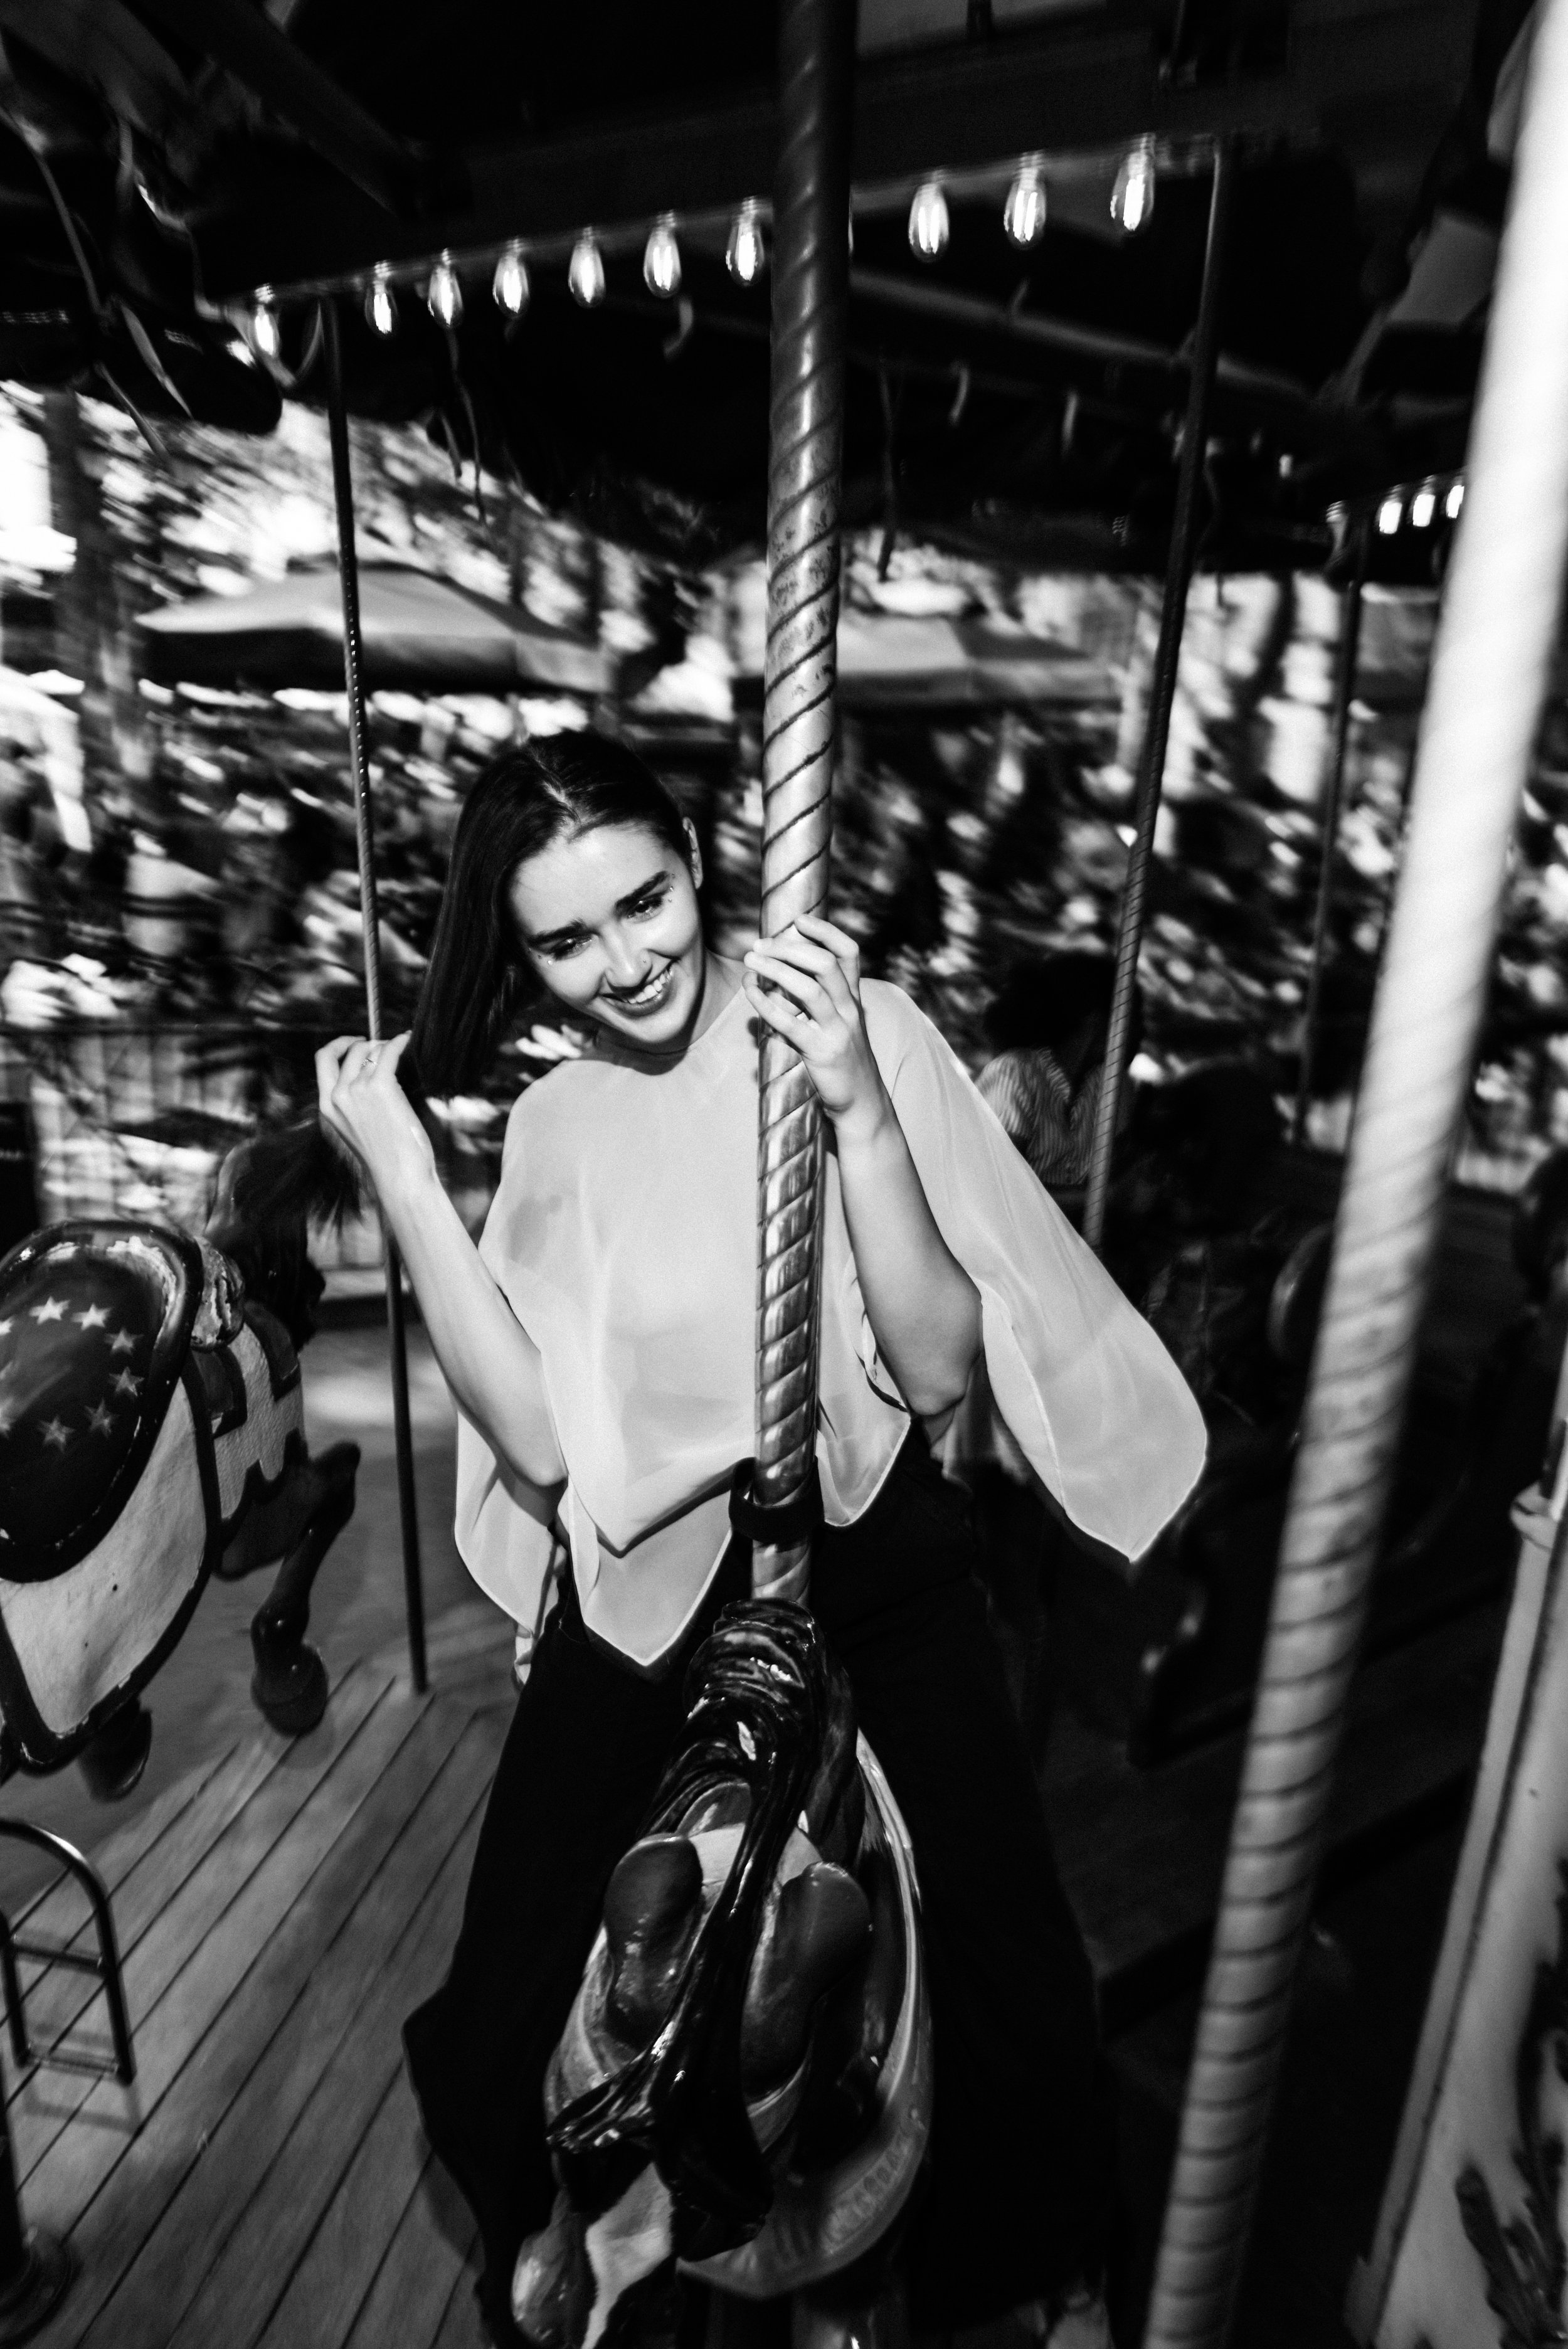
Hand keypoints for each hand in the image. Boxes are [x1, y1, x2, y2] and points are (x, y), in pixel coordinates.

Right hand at [315, 1033, 434, 1204]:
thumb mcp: (355, 1127)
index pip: (323, 1060)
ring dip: (386, 1046)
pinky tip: (407, 1038)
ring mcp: (358, 1089)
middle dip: (367, 1043)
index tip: (354, 1041)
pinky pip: (389, 1053)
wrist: (398, 1175)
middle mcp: (338, 1095)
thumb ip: (354, 1103)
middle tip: (383, 1046)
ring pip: (371, 1051)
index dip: (338, 1044)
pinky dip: (399, 1042)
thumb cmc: (384, 1157)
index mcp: (327, 1106)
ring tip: (399, 1049)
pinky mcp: (382, 1086)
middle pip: (349, 1051)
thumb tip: (370, 1073)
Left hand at [742, 915, 888, 1135]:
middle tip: (759, 944)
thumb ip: (821, 999)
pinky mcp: (820, 1052)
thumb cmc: (843, 1060)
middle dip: (789, 948)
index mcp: (854, 999)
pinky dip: (766, 1003)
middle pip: (825, 963)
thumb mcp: (840, 1023)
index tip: (798, 920)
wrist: (862, 1101)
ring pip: (808, 988)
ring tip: (750, 960)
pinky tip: (750, 991)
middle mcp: (849, 1010)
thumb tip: (783, 972)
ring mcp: (836, 1030)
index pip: (849, 953)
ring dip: (776, 969)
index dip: (825, 931)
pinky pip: (789, 1022)